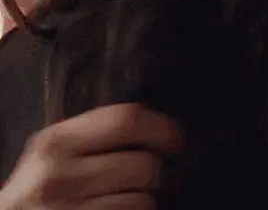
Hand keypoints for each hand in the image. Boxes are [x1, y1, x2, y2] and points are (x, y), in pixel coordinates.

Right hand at [0, 103, 182, 208]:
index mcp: (56, 142)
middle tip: (168, 178)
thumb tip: (157, 126)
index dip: (164, 127)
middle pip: (143, 163)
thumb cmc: (39, 196)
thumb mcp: (55, 156)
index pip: (126, 118)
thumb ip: (94, 136)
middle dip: (164, 173)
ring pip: (143, 198)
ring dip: (151, 201)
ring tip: (141, 200)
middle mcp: (57, 175)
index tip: (178, 139)